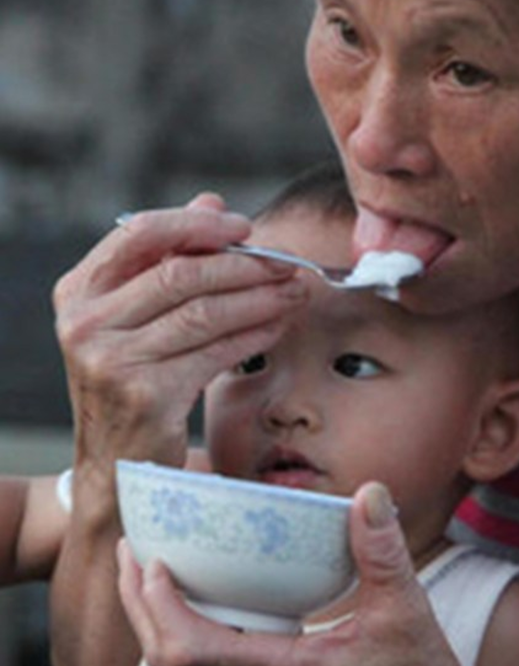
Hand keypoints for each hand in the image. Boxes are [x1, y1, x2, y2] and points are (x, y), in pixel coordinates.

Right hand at [55, 194, 306, 483]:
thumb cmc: (133, 379)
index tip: (245, 226)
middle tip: (288, 262)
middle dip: (244, 264)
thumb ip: (168, 259)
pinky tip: (278, 325)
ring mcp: (112, 362)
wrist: (117, 463)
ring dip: (260, 298)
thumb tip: (213, 202)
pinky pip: (216, 353)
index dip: (198, 224)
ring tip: (294, 291)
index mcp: (78, 292)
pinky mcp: (147, 396)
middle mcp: (86, 324)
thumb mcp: (134, 317)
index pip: (139, 234)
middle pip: (181, 273)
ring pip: (204, 313)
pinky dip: (254, 335)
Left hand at [117, 481, 474, 665]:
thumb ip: (382, 550)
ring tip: (159, 573)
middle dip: (141, 605)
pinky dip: (198, 640)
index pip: (191, 649)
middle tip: (134, 551)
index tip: (151, 560)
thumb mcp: (406, 610)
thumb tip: (368, 494)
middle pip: (171, 662)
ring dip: (164, 624)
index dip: (159, 605)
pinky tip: (216, 608)